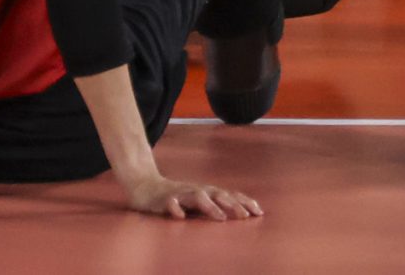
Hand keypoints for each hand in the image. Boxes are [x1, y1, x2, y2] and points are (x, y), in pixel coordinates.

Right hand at [124, 174, 261, 220]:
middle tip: (246, 216)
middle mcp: (196, 190)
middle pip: (217, 194)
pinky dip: (176, 209)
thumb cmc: (176, 196)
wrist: (145, 186)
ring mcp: (180, 193)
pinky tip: (180, 216)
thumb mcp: (198, 201)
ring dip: (210, 207)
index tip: (259, 212)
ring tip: (221, 217)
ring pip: (197, 197)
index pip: (229, 195)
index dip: (244, 202)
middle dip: (233, 204)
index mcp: (206, 192)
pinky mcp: (164, 199)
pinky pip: (170, 204)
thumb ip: (215, 206)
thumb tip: (240, 213)